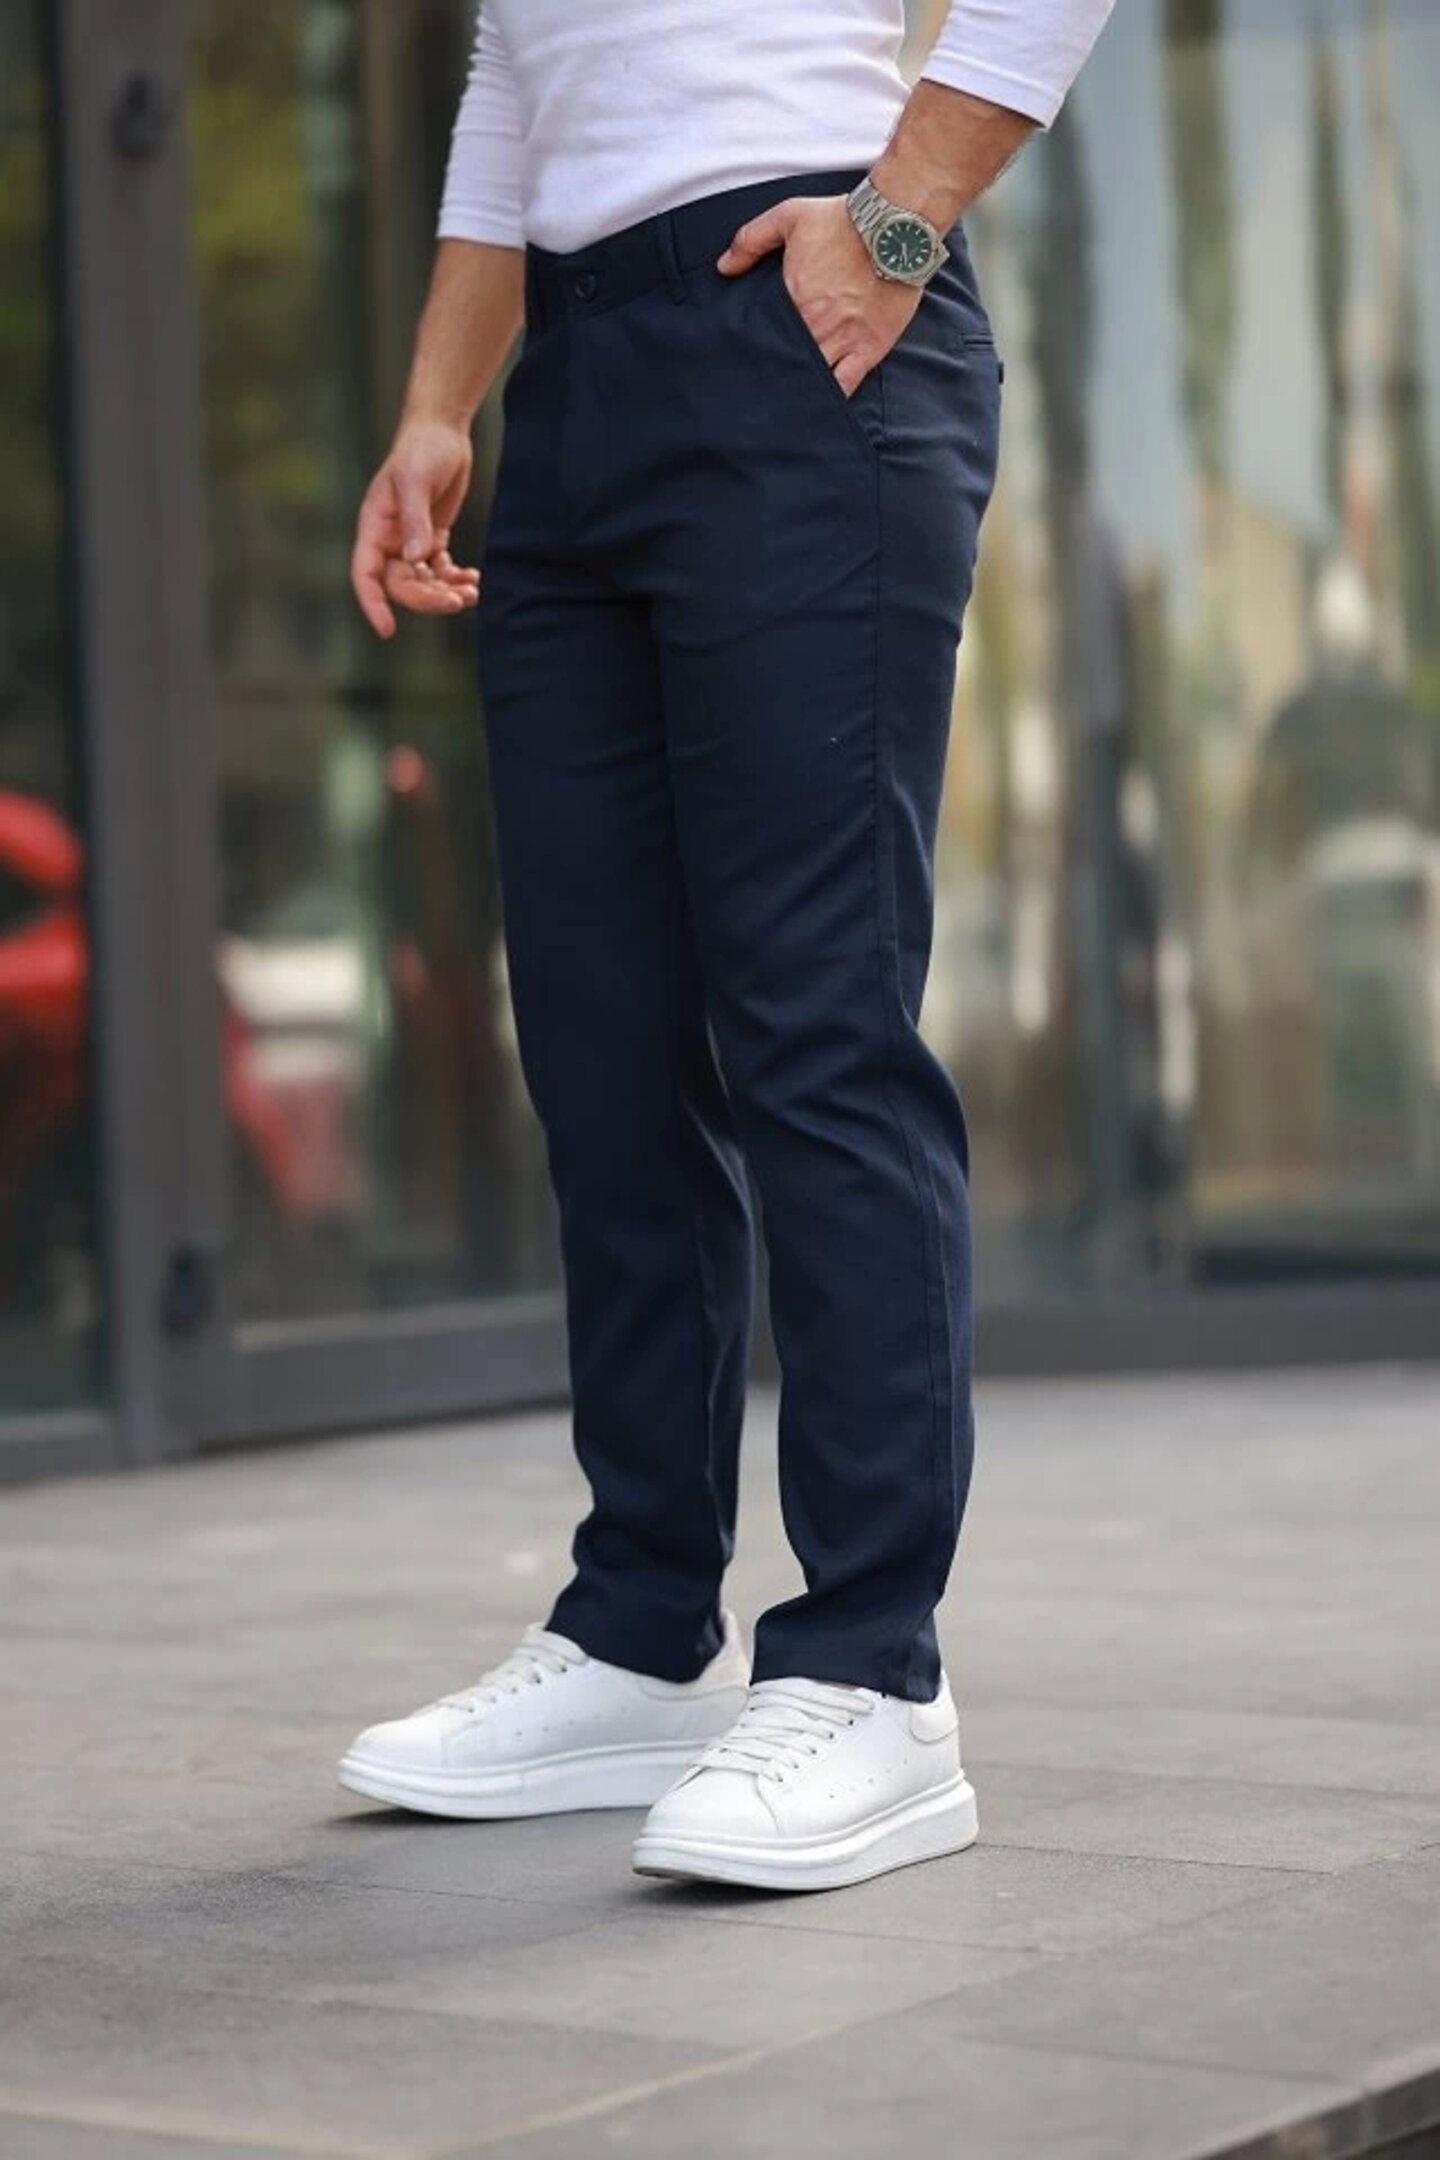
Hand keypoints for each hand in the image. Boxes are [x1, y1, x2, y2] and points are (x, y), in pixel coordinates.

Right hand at [350, 416, 480, 638]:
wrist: (443, 429)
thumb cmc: (423, 449)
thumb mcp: (416, 479)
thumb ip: (415, 520)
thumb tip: (415, 561)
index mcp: (374, 526)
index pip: (365, 574)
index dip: (373, 603)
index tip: (387, 630)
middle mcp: (388, 539)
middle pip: (401, 585)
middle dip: (428, 597)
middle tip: (459, 599)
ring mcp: (409, 540)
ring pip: (422, 582)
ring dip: (445, 592)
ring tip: (472, 591)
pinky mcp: (431, 538)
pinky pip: (439, 572)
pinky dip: (455, 580)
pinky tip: (474, 579)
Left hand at [717, 195, 922, 396]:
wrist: (894, 226)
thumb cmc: (843, 220)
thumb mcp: (788, 216)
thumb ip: (751, 239)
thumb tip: (724, 266)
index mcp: (792, 299)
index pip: (765, 335)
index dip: (756, 347)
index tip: (748, 354)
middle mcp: (814, 326)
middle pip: (786, 360)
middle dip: (775, 371)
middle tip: (763, 385)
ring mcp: (842, 341)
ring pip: (813, 377)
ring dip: (800, 387)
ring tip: (787, 400)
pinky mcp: (868, 349)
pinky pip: (846, 385)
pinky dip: (832, 397)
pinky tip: (820, 405)